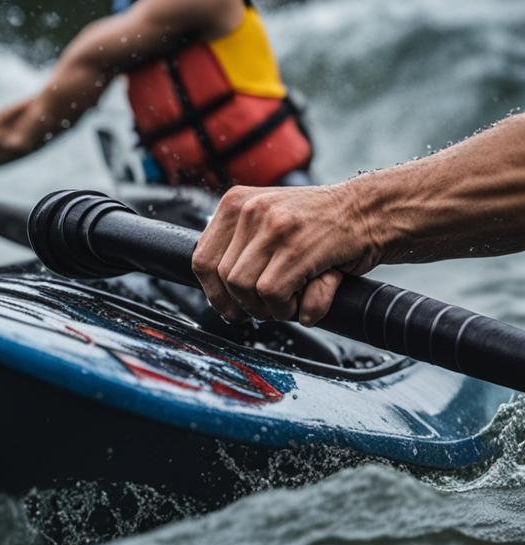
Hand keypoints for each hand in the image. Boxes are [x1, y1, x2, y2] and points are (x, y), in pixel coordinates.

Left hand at [192, 183, 381, 325]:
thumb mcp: (271, 227)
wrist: (374, 211)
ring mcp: (273, 225)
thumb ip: (242, 253)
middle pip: (222, 278)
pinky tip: (305, 302)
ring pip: (243, 288)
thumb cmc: (322, 228)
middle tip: (270, 307)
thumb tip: (220, 302)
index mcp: (235, 203)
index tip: (231, 308)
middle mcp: (250, 209)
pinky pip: (271, 294)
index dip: (213, 293)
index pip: (201, 259)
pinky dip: (286, 309)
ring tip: (291, 302)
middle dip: (244, 304)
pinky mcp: (296, 246)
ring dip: (267, 308)